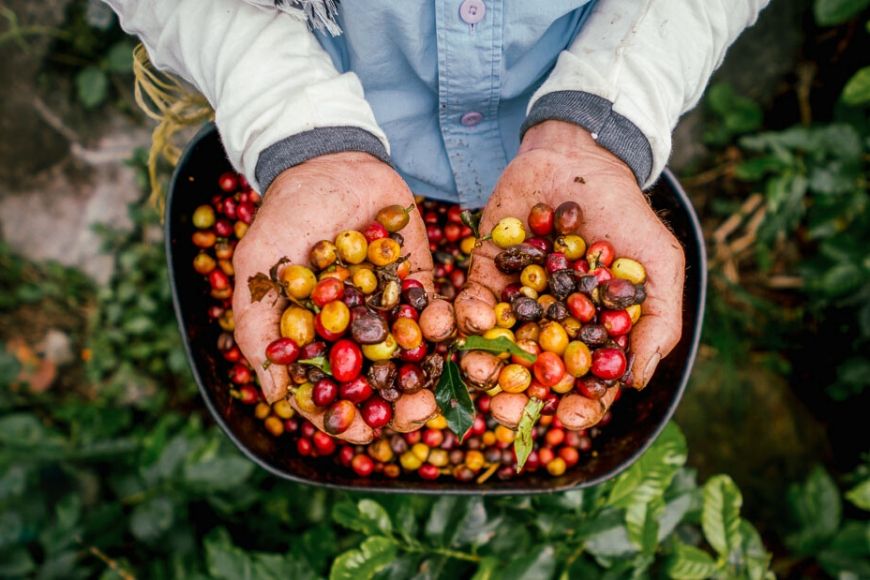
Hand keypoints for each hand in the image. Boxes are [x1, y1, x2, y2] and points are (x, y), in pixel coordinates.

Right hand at [232, 152, 435, 443]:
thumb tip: (275, 394)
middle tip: (418, 415)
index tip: (364, 433)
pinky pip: (437, 312)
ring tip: (441, 390)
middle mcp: (355, 334)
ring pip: (414, 359)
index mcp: (316, 341)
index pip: (331, 394)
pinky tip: (453, 335)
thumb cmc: (284, 216)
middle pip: (379, 386)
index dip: (346, 419)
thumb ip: (259, 327)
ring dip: (429, 379)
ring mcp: (390, 310)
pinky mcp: (420, 283)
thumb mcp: (259, 267)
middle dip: (399, 408)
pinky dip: (446, 327)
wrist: (329, 161)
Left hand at [456, 121, 684, 391]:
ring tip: (480, 371)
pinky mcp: (485, 271)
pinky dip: (469, 314)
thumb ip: (657, 323)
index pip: (583, 383)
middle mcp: (550, 325)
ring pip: (496, 345)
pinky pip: (472, 300)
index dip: (577, 406)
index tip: (566, 417)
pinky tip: (472, 320)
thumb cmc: (626, 214)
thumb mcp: (658, 266)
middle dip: (517, 398)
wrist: (582, 158)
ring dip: (485, 364)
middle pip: (532, 375)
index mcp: (590, 333)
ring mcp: (515, 300)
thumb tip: (634, 382)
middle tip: (505, 411)